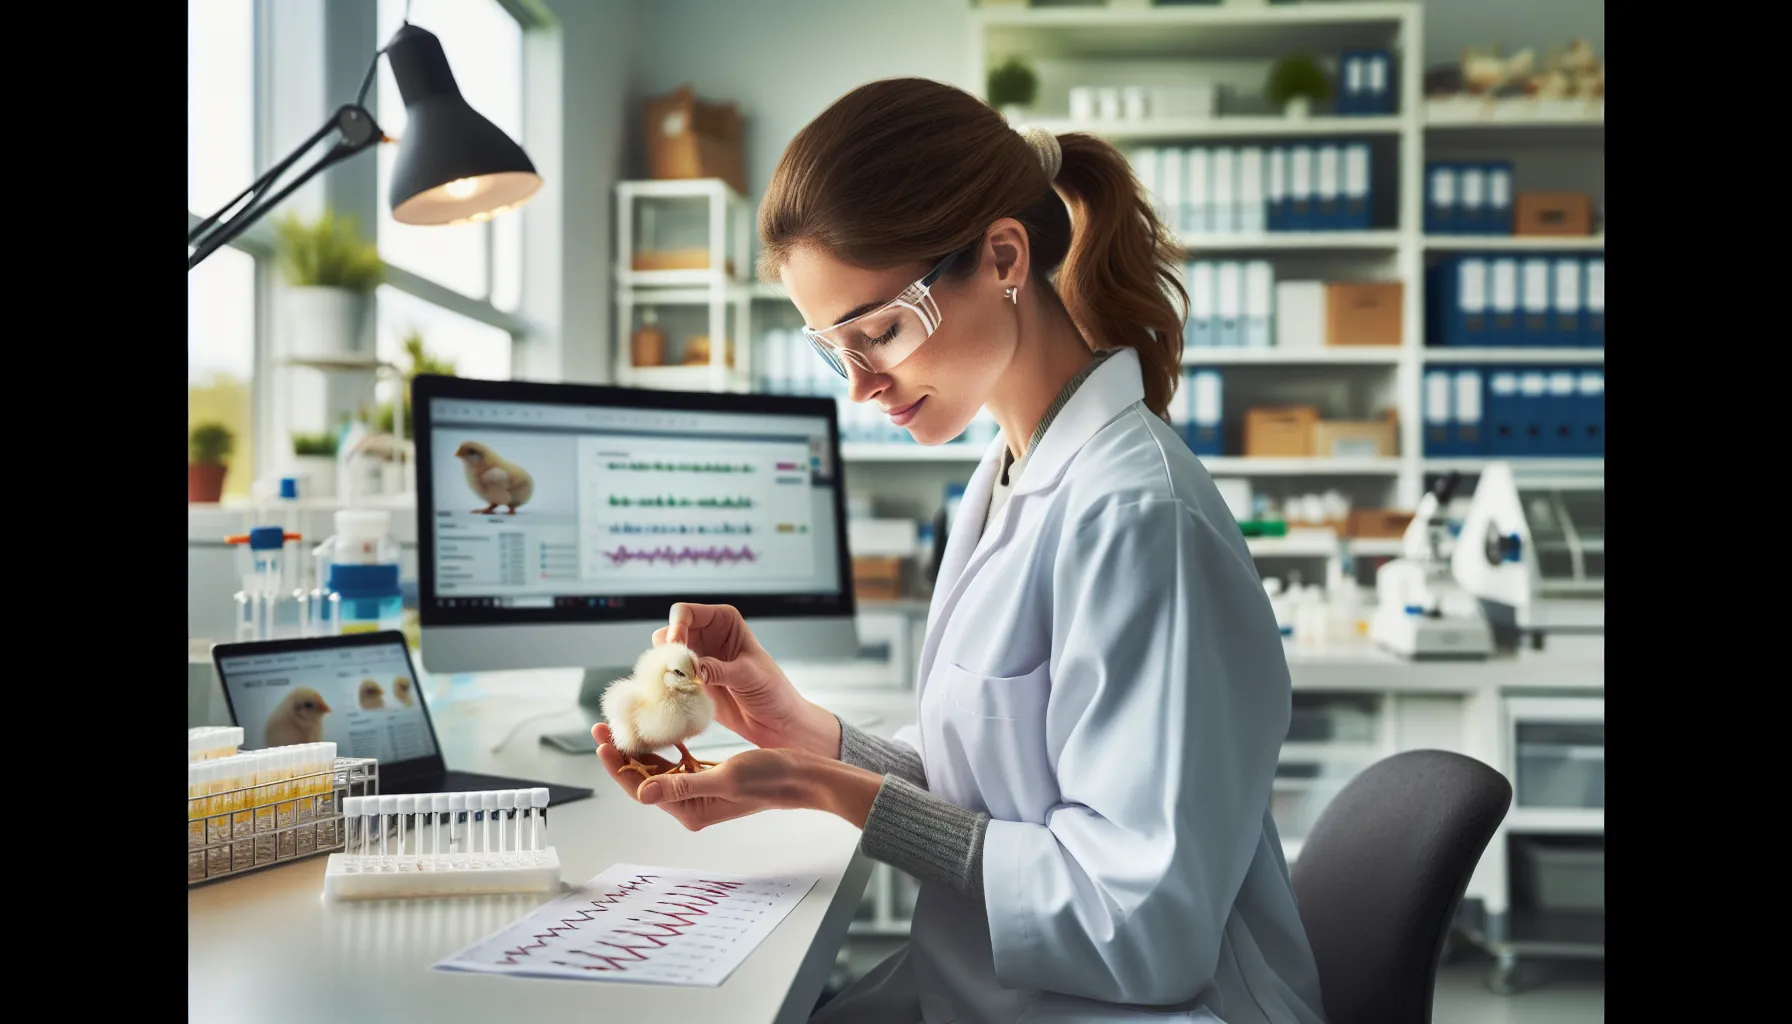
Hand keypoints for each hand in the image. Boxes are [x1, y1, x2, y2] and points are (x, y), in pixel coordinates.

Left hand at [592, 724, 881, 831]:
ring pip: (659, 768)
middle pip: (645, 777)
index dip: (619, 765)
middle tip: (603, 726)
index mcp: (690, 810)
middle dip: (623, 752)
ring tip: (623, 724)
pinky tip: (658, 728)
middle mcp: (691, 804)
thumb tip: (642, 793)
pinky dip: (667, 745)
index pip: (642, 788)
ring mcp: (700, 791)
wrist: (801, 775)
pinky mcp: (710, 776)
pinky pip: (679, 762)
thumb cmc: (769, 778)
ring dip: (641, 747)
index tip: (604, 743)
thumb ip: (681, 786)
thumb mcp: (724, 777)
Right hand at [655, 603, 838, 756]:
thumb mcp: (749, 676)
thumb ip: (719, 670)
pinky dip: (667, 686)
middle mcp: (707, 636)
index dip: (677, 627)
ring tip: (679, 686)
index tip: (678, 649)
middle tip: (675, 672)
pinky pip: (668, 679)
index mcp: (724, 621)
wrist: (776, 722)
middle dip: (667, 651)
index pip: (686, 612)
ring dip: (665, 670)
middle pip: (669, 633)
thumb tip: (692, 669)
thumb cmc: (773, 692)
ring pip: (665, 656)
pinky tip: (679, 698)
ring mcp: (697, 659)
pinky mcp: (692, 682)